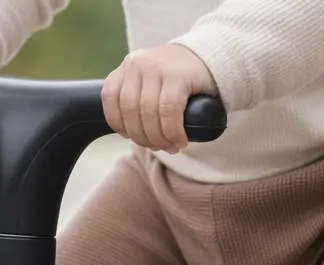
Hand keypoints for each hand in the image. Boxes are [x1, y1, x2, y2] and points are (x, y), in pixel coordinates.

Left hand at [102, 44, 216, 153]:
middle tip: (158, 147)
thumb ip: (138, 100)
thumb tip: (131, 135)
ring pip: (148, 114)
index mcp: (128, 66)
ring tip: (171, 146)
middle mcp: (139, 63)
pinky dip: (173, 132)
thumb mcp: (153, 83)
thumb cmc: (181, 80)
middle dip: (142, 137)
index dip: (118, 124)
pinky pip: (168, 112)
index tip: (131, 137)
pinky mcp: (178, 76)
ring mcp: (157, 67)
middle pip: (130, 111)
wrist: (212, 58)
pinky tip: (180, 140)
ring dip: (159, 138)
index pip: (110, 98)